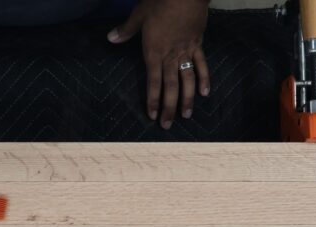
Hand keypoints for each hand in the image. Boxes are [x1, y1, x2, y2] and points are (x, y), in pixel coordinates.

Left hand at [109, 0, 209, 128]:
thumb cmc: (161, 1)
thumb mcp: (139, 14)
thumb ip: (126, 30)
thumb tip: (111, 38)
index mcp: (154, 51)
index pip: (153, 81)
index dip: (153, 99)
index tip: (152, 115)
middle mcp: (171, 56)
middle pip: (170, 86)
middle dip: (168, 107)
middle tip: (167, 125)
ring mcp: (186, 51)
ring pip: (187, 80)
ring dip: (187, 99)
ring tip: (186, 115)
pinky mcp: (198, 44)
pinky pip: (201, 65)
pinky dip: (204, 79)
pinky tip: (205, 93)